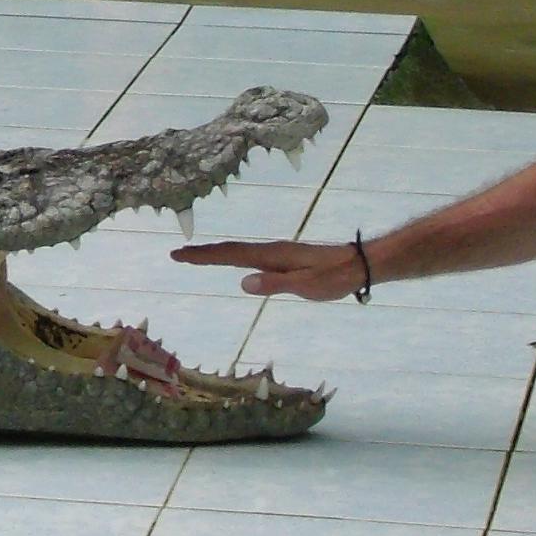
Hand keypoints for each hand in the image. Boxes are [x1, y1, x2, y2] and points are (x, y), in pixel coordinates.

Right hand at [173, 237, 369, 300]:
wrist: (358, 265)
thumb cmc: (335, 278)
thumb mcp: (307, 285)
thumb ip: (276, 284)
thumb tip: (243, 282)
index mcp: (272, 255)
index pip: (231, 255)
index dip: (204, 256)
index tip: (179, 254)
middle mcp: (272, 250)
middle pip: (231, 250)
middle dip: (203, 253)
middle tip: (177, 254)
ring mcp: (278, 254)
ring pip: (240, 252)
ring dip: (216, 253)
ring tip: (197, 257)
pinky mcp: (285, 259)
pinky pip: (251, 256)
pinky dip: (233, 257)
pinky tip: (235, 262)